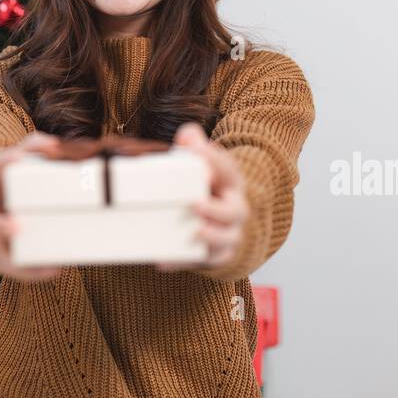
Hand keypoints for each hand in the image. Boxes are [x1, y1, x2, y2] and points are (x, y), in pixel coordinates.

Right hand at [0, 131, 64, 280]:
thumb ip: (36, 145)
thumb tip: (54, 146)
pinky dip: (31, 272)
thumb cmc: (15, 180)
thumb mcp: (22, 157)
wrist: (1, 203)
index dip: (3, 162)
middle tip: (17, 226)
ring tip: (45, 263)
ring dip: (13, 260)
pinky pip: (10, 268)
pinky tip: (54, 269)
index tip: (19, 157)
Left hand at [155, 122, 250, 272]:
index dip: (214, 159)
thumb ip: (192, 145)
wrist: (218, 217)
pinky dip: (184, 262)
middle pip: (234, 210)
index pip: (228, 168)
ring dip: (212, 237)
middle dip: (216, 209)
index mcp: (229, 181)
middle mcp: (234, 207)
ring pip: (228, 239)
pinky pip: (205, 261)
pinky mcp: (216, 254)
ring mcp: (229, 232)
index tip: (197, 152)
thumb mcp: (201, 163)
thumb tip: (187, 136)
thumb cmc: (203, 185)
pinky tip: (163, 260)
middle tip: (194, 204)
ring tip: (194, 231)